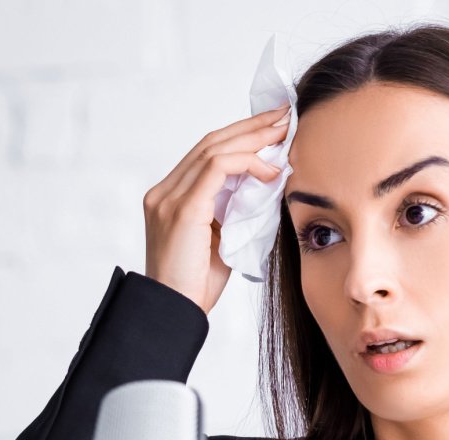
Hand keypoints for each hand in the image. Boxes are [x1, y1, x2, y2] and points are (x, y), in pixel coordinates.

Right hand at [142, 103, 289, 314]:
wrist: (174, 313)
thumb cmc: (196, 285)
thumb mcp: (220, 239)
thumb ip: (234, 210)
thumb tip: (267, 186)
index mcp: (169, 197)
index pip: (206, 153)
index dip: (241, 136)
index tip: (273, 128)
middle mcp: (163, 192)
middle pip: (210, 142)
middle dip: (251, 127)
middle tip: (285, 115)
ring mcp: (168, 198)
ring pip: (214, 149)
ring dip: (254, 138)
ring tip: (284, 133)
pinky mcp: (182, 208)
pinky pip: (218, 169)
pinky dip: (248, 164)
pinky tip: (271, 172)